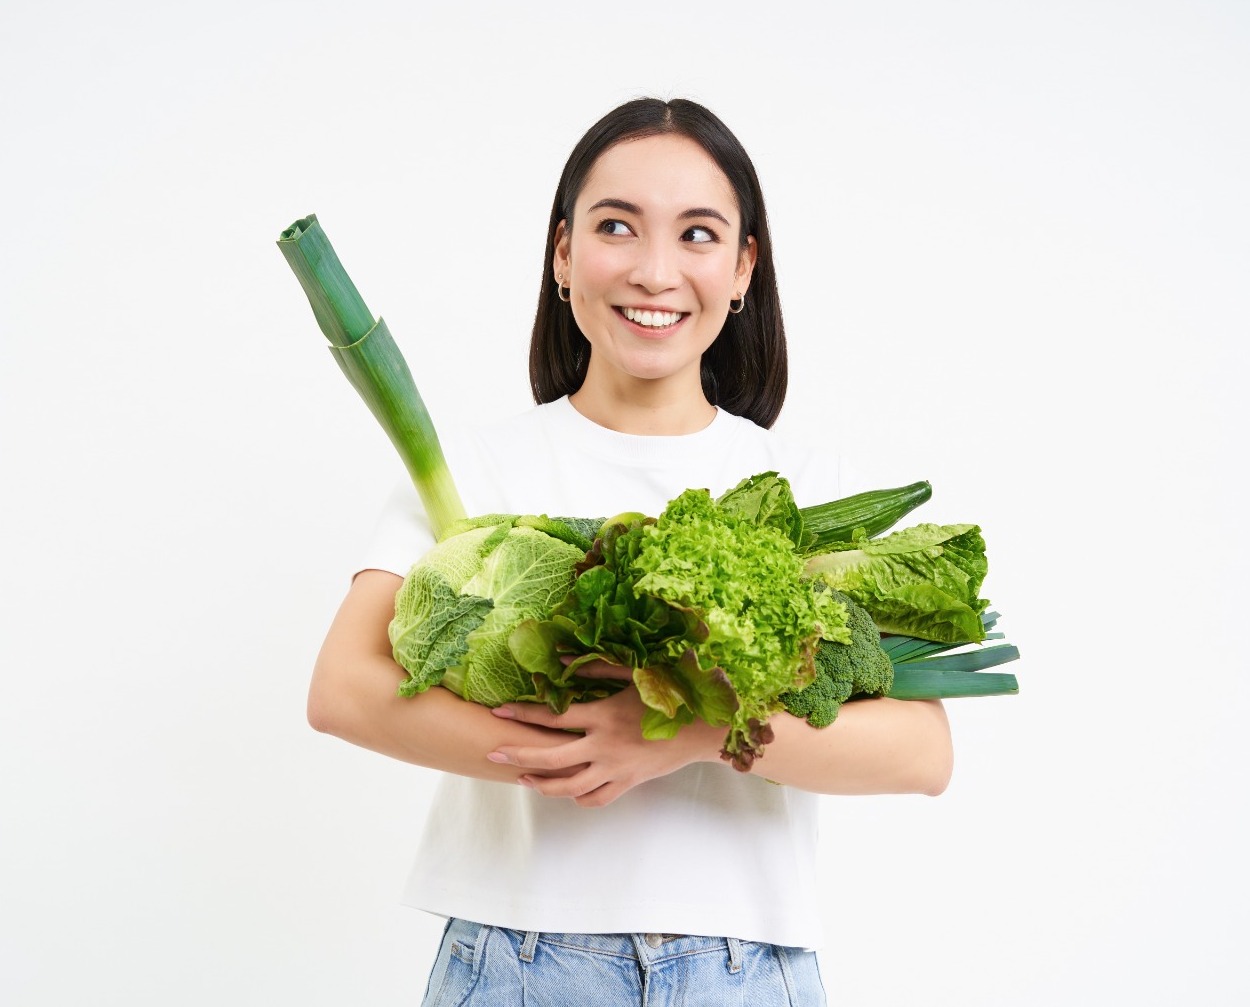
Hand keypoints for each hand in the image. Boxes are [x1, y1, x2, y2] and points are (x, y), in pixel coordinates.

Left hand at [486, 668, 722, 807]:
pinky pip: (596, 798)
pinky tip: (565, 793)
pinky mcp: (628, 783)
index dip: (523, 714)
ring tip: (523, 778)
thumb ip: (596, 670)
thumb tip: (563, 661)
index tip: (499, 711)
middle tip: (493, 752)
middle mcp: (604, 746)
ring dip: (542, 784)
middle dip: (518, 755)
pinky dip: (578, 798)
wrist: (703, 729)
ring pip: (569, 786)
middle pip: (551, 757)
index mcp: (603, 716)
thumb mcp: (634, 675)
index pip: (554, 717)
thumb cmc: (669, 696)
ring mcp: (615, 769)